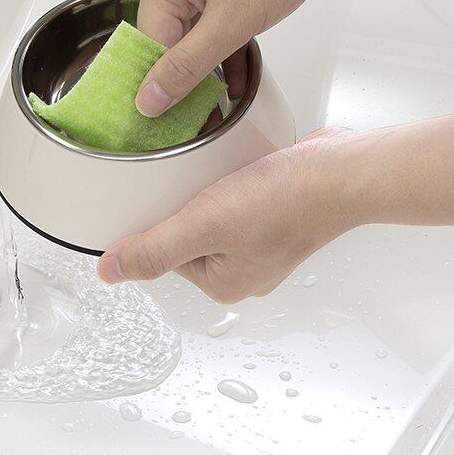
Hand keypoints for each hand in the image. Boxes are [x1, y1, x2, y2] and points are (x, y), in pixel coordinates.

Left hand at [97, 128, 366, 302]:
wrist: (343, 172)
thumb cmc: (285, 202)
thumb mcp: (204, 225)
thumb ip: (154, 250)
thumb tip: (110, 273)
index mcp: (224, 285)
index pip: (165, 253)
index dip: (162, 220)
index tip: (170, 196)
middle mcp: (246, 271)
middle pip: (188, 234)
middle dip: (187, 203)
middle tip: (199, 181)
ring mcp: (265, 244)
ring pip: (214, 215)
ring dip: (210, 190)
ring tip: (222, 173)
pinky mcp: (278, 216)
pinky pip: (240, 200)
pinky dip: (235, 182)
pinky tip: (241, 169)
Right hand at [134, 0, 375, 116]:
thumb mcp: (232, 23)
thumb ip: (187, 66)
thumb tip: (148, 100)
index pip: (149, 42)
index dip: (163, 84)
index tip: (174, 120)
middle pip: (168, 33)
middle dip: (189, 73)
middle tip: (204, 114)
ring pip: (192, 25)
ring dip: (209, 60)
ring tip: (222, 100)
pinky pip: (211, 10)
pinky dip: (223, 38)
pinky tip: (236, 73)